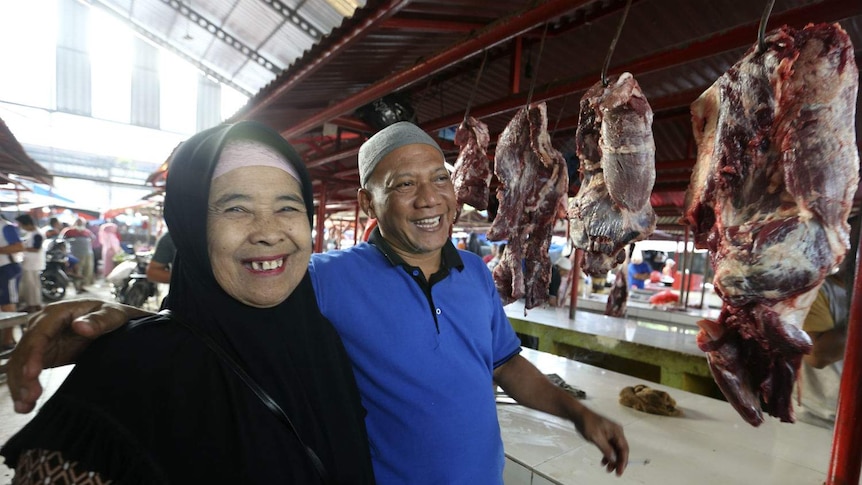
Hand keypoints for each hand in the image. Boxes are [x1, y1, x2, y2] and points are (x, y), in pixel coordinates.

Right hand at [8, 300, 137, 412]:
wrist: (116, 323)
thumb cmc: (113, 314)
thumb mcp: (113, 315)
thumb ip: (99, 320)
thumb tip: (81, 326)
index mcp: (57, 313)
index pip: (39, 334)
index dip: (33, 354)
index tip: (32, 374)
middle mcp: (43, 326)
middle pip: (25, 351)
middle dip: (23, 375)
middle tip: (30, 397)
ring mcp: (42, 341)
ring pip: (20, 364)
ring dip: (20, 385)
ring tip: (24, 406)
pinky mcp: (44, 355)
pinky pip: (27, 371)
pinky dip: (23, 387)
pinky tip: (24, 405)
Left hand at [575, 408, 628, 475]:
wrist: (578, 414)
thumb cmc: (588, 423)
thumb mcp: (596, 437)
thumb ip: (606, 449)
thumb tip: (613, 460)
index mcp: (617, 431)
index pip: (624, 449)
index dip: (623, 461)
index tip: (619, 471)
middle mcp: (617, 433)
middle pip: (621, 450)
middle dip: (618, 462)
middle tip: (614, 472)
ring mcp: (611, 434)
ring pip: (615, 450)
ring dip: (612, 460)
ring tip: (607, 469)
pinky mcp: (606, 435)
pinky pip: (610, 448)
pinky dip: (607, 455)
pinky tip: (603, 462)